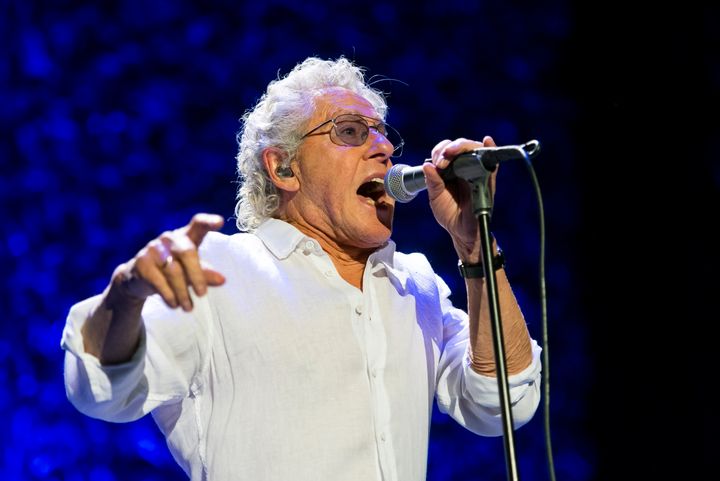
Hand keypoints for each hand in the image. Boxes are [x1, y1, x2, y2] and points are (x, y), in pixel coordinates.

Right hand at [110, 213, 225, 310]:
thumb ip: (205, 273)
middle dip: (197, 275)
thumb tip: (222, 280)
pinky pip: (159, 281)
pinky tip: (174, 304)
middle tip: (202, 294)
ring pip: (173, 271)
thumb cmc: (172, 271)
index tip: (219, 222)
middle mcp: (169, 238)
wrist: (136, 277)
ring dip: (183, 293)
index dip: (208, 222)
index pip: (198, 224)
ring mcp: (153, 248)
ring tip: (188, 307)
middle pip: (187, 252)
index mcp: (185, 235)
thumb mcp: (190, 271)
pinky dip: (169, 295)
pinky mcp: (141, 262)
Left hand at [422, 136, 497, 261]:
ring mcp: (477, 172)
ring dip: (463, 147)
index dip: (440, 151)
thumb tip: (427, 165)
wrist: (461, 232)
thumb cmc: (449, 214)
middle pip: (460, 146)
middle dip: (449, 148)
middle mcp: (464, 168)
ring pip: (474, 149)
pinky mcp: (488, 179)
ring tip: (452, 153)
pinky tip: (487, 141)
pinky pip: (492, 162)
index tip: (435, 163)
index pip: (446, 150)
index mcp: (450, 170)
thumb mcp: (435, 197)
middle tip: (442, 159)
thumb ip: (432, 182)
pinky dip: (490, 149)